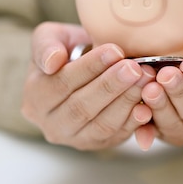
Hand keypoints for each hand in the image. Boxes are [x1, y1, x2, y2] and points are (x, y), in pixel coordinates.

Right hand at [21, 22, 153, 150]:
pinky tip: (148, 105)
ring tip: (146, 80)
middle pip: (82, 108)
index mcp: (34, 98)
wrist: (83, 69)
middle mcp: (51, 124)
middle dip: (111, 86)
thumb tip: (52, 62)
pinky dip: (134, 122)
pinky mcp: (99, 145)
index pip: (61, 83)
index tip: (115, 50)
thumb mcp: (49, 38)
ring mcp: (76, 139)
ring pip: (101, 125)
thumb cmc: (66, 50)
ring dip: (126, 102)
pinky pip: (117, 136)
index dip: (89, 68)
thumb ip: (45, 46)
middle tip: (135, 68)